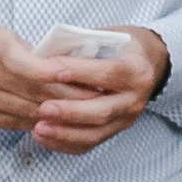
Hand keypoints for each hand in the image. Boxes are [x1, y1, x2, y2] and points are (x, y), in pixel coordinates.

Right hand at [0, 21, 170, 151]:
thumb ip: (24, 50)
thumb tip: (54, 65)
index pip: (34, 68)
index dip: (62, 75)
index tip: (89, 75)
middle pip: (40, 94)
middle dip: (74, 97)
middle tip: (103, 95)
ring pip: (33, 113)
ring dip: (63, 114)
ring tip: (90, 110)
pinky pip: (18, 124)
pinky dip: (41, 122)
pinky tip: (60, 121)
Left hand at [24, 30, 169, 154]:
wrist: (142, 64)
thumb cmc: (116, 47)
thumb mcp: (105, 38)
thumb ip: (82, 48)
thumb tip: (46, 57)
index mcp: (136, 70)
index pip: (108, 73)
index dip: (79, 71)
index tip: (50, 68)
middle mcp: (135, 99)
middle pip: (102, 111)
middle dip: (70, 111)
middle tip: (43, 108)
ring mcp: (126, 119)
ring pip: (95, 133)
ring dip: (64, 133)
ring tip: (38, 128)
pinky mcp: (114, 132)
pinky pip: (88, 144)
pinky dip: (63, 143)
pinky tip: (42, 136)